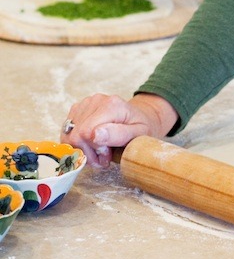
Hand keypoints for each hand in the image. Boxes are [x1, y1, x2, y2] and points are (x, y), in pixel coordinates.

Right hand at [60, 92, 178, 168]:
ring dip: (83, 149)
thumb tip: (94, 134)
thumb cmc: (141, 128)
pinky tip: (92, 144)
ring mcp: (85, 103)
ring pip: (69, 135)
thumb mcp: (138, 135)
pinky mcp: (79, 108)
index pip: (86, 133)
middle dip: (88, 153)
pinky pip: (68, 132)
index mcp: (111, 105)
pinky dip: (78, 143)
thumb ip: (118, 135)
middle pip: (76, 135)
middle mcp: (96, 100)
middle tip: (103, 158)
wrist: (141, 118)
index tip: (107, 156)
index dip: (94, 150)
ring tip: (99, 152)